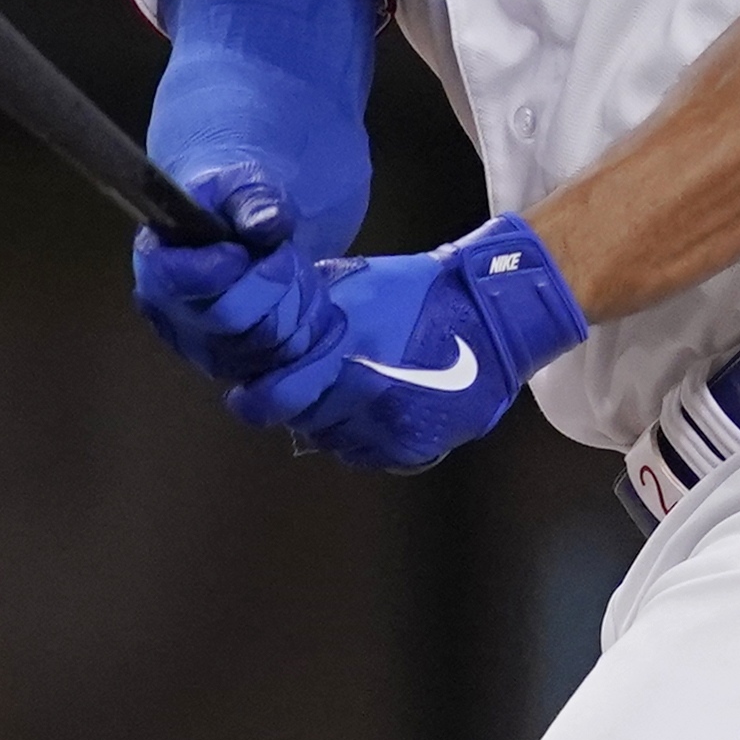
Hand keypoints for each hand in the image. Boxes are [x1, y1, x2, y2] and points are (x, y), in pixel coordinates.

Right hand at [131, 161, 339, 394]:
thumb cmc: (231, 209)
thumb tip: (268, 222)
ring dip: (300, 308)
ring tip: (300, 274)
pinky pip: (289, 372)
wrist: (241, 239)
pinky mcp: (242, 373)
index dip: (214, 271)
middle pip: (229, 320)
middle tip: (287, 253)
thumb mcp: (241, 186)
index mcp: (156, 262)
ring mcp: (206, 352)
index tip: (241, 251)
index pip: (173, 281)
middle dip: (274, 283)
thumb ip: (252, 199)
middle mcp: (171, 317)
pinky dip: (315, 339)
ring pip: (265, 347)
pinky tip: (317, 308)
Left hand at [236, 216, 588, 471]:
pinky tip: (371, 412)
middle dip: (300, 404)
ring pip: (333, 441)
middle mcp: (361, 399)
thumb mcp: (355, 284)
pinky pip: (366, 455)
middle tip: (308, 386)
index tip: (248, 395)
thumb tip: (271, 331)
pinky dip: (362, 437)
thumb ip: (311, 313)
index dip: (257, 399)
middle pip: (303, 421)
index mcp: (341, 356)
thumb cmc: (419, 293)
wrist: (490, 315)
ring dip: (331, 422)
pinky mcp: (412, 448)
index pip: (276, 397)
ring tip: (345, 396)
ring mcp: (388, 428)